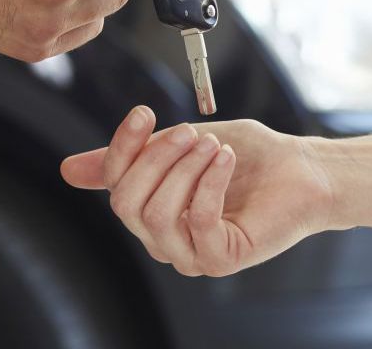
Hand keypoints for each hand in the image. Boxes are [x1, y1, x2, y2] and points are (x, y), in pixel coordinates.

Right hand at [60, 106, 337, 277]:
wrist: (302, 170)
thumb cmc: (247, 158)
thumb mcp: (181, 147)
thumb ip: (131, 157)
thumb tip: (69, 169)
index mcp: (149, 212)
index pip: (113, 183)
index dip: (123, 147)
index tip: (144, 111)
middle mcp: (163, 239)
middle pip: (126, 203)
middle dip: (155, 159)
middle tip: (188, 132)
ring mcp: (191, 254)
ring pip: (157, 214)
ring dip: (185, 170)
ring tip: (212, 146)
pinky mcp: (221, 259)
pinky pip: (198, 220)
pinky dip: (210, 182)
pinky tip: (226, 159)